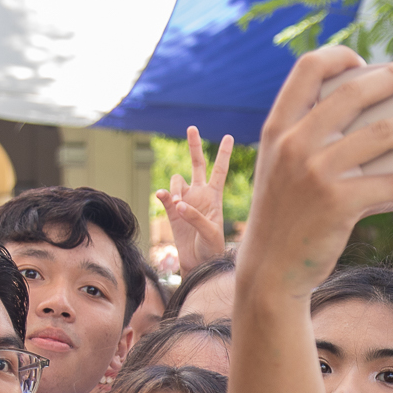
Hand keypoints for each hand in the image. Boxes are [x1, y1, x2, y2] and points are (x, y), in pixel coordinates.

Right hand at [155, 127, 233, 266]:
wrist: (198, 264)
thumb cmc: (211, 249)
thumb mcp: (211, 234)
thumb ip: (196, 217)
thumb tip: (178, 205)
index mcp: (214, 197)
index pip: (220, 170)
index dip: (223, 153)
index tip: (228, 136)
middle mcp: (199, 194)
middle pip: (197, 164)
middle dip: (194, 146)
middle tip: (192, 128)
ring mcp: (184, 201)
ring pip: (176, 180)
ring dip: (176, 188)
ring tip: (179, 206)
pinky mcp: (171, 211)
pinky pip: (164, 195)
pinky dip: (163, 194)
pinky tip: (164, 198)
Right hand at [240, 49, 392, 298]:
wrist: (269, 268)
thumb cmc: (287, 216)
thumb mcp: (288, 169)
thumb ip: (321, 141)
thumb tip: (379, 124)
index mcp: (279, 127)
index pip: (308, 68)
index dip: (341, 56)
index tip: (368, 62)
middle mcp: (294, 142)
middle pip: (354, 92)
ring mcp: (315, 171)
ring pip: (382, 134)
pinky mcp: (337, 203)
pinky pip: (390, 185)